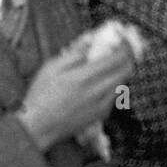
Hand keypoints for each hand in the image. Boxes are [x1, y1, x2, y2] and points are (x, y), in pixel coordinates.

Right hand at [15, 40, 134, 149]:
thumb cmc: (41, 96)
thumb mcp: (51, 68)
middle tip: (122, 49)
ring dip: (121, 71)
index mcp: (85, 77)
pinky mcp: (101, 114)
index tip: (123, 39)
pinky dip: (114, 85)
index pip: (116, 58)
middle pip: (126, 71)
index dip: (124, 46)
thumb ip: (74, 54)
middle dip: (128, 57)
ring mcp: (101, 105)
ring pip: (123, 83)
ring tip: (111, 64)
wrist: (39, 127)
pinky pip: (115, 96)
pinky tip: (102, 82)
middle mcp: (97, 91)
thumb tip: (90, 43)